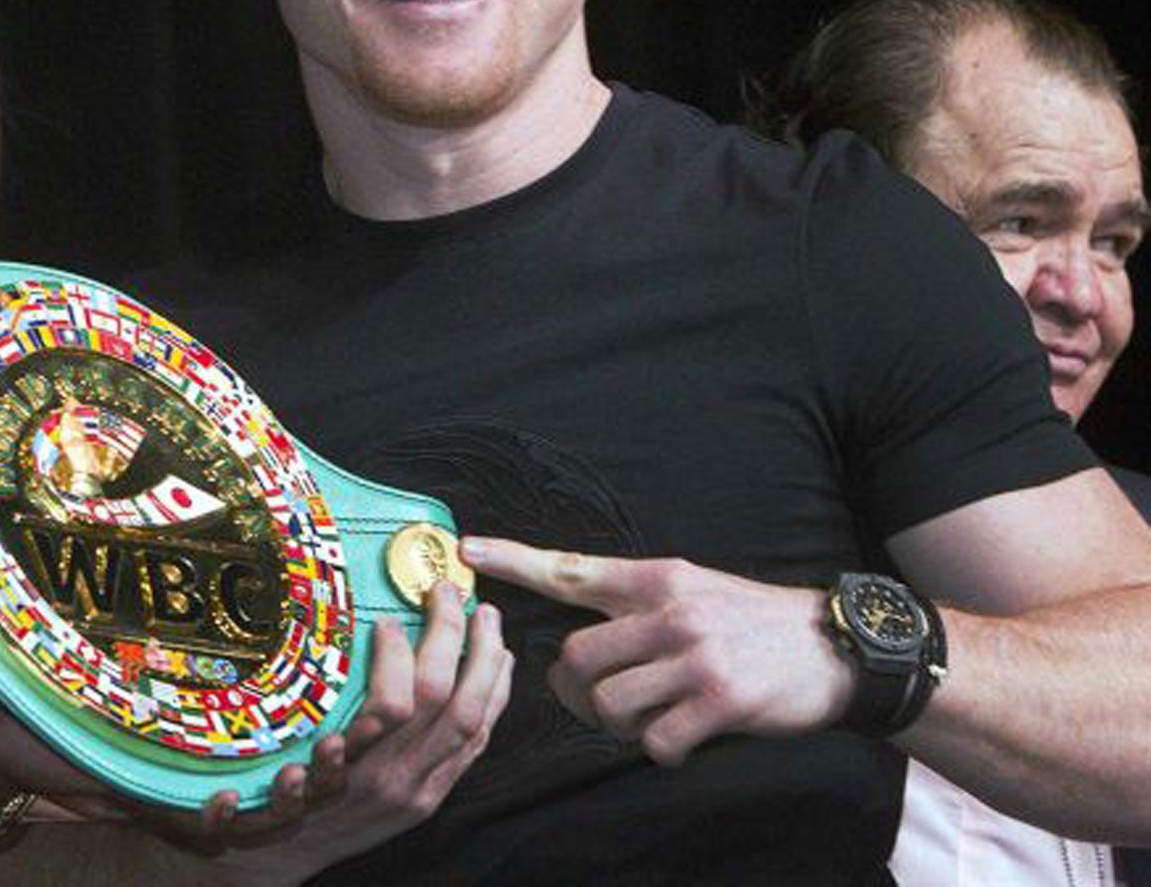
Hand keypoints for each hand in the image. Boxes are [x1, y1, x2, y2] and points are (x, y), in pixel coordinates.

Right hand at [126, 585, 512, 878]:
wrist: (277, 868)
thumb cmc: (264, 815)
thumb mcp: (261, 781)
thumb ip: (282, 747)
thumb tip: (297, 709)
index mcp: (350, 774)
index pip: (393, 708)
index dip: (395, 658)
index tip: (385, 620)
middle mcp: (391, 785)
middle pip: (442, 705)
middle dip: (451, 640)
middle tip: (448, 592)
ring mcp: (418, 794)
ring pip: (472, 723)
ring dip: (486, 667)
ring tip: (489, 621)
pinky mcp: (430, 800)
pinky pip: (476, 745)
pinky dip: (493, 701)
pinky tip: (500, 669)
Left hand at [466, 536, 851, 764]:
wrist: (833, 646)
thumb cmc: (752, 621)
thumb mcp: (692, 587)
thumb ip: (637, 601)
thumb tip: (580, 629)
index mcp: (654, 578)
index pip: (570, 568)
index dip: (514, 560)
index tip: (468, 552)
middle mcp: (668, 612)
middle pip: (575, 656)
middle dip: (576, 688)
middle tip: (601, 698)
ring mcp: (694, 657)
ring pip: (608, 703)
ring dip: (619, 724)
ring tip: (651, 717)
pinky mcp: (720, 701)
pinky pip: (656, 741)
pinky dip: (660, 750)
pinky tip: (684, 737)